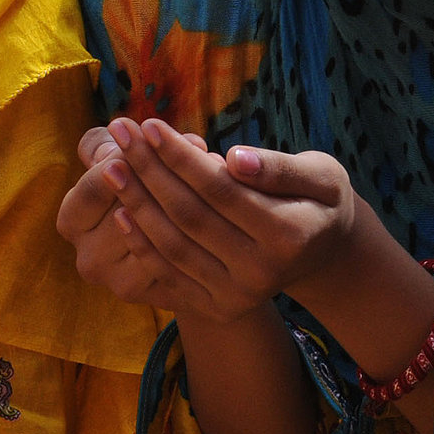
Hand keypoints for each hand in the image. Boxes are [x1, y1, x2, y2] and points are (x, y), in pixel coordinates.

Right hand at [58, 123, 205, 311]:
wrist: (163, 242)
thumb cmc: (135, 182)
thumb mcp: (114, 157)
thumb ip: (111, 144)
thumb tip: (123, 133)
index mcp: (71, 221)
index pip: (95, 185)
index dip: (128, 157)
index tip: (156, 131)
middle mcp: (89, 261)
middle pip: (127, 211)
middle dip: (164, 174)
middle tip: (198, 143)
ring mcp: (122, 285)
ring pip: (159, 239)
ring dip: (192, 198)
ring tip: (217, 166)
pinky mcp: (158, 297)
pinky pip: (183, 262)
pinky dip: (205, 229)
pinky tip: (224, 201)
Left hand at [87, 118, 359, 323]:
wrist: (321, 252)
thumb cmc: (318, 199)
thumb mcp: (320, 174)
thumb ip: (279, 168)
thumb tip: (234, 159)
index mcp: (289, 235)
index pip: (219, 189)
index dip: (179, 156)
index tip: (148, 124)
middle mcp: (261, 273)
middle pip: (190, 216)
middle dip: (149, 171)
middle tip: (119, 132)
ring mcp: (237, 296)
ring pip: (173, 246)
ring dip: (136, 204)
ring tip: (111, 165)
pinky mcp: (218, 309)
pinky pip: (169, 275)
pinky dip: (141, 244)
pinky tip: (120, 211)